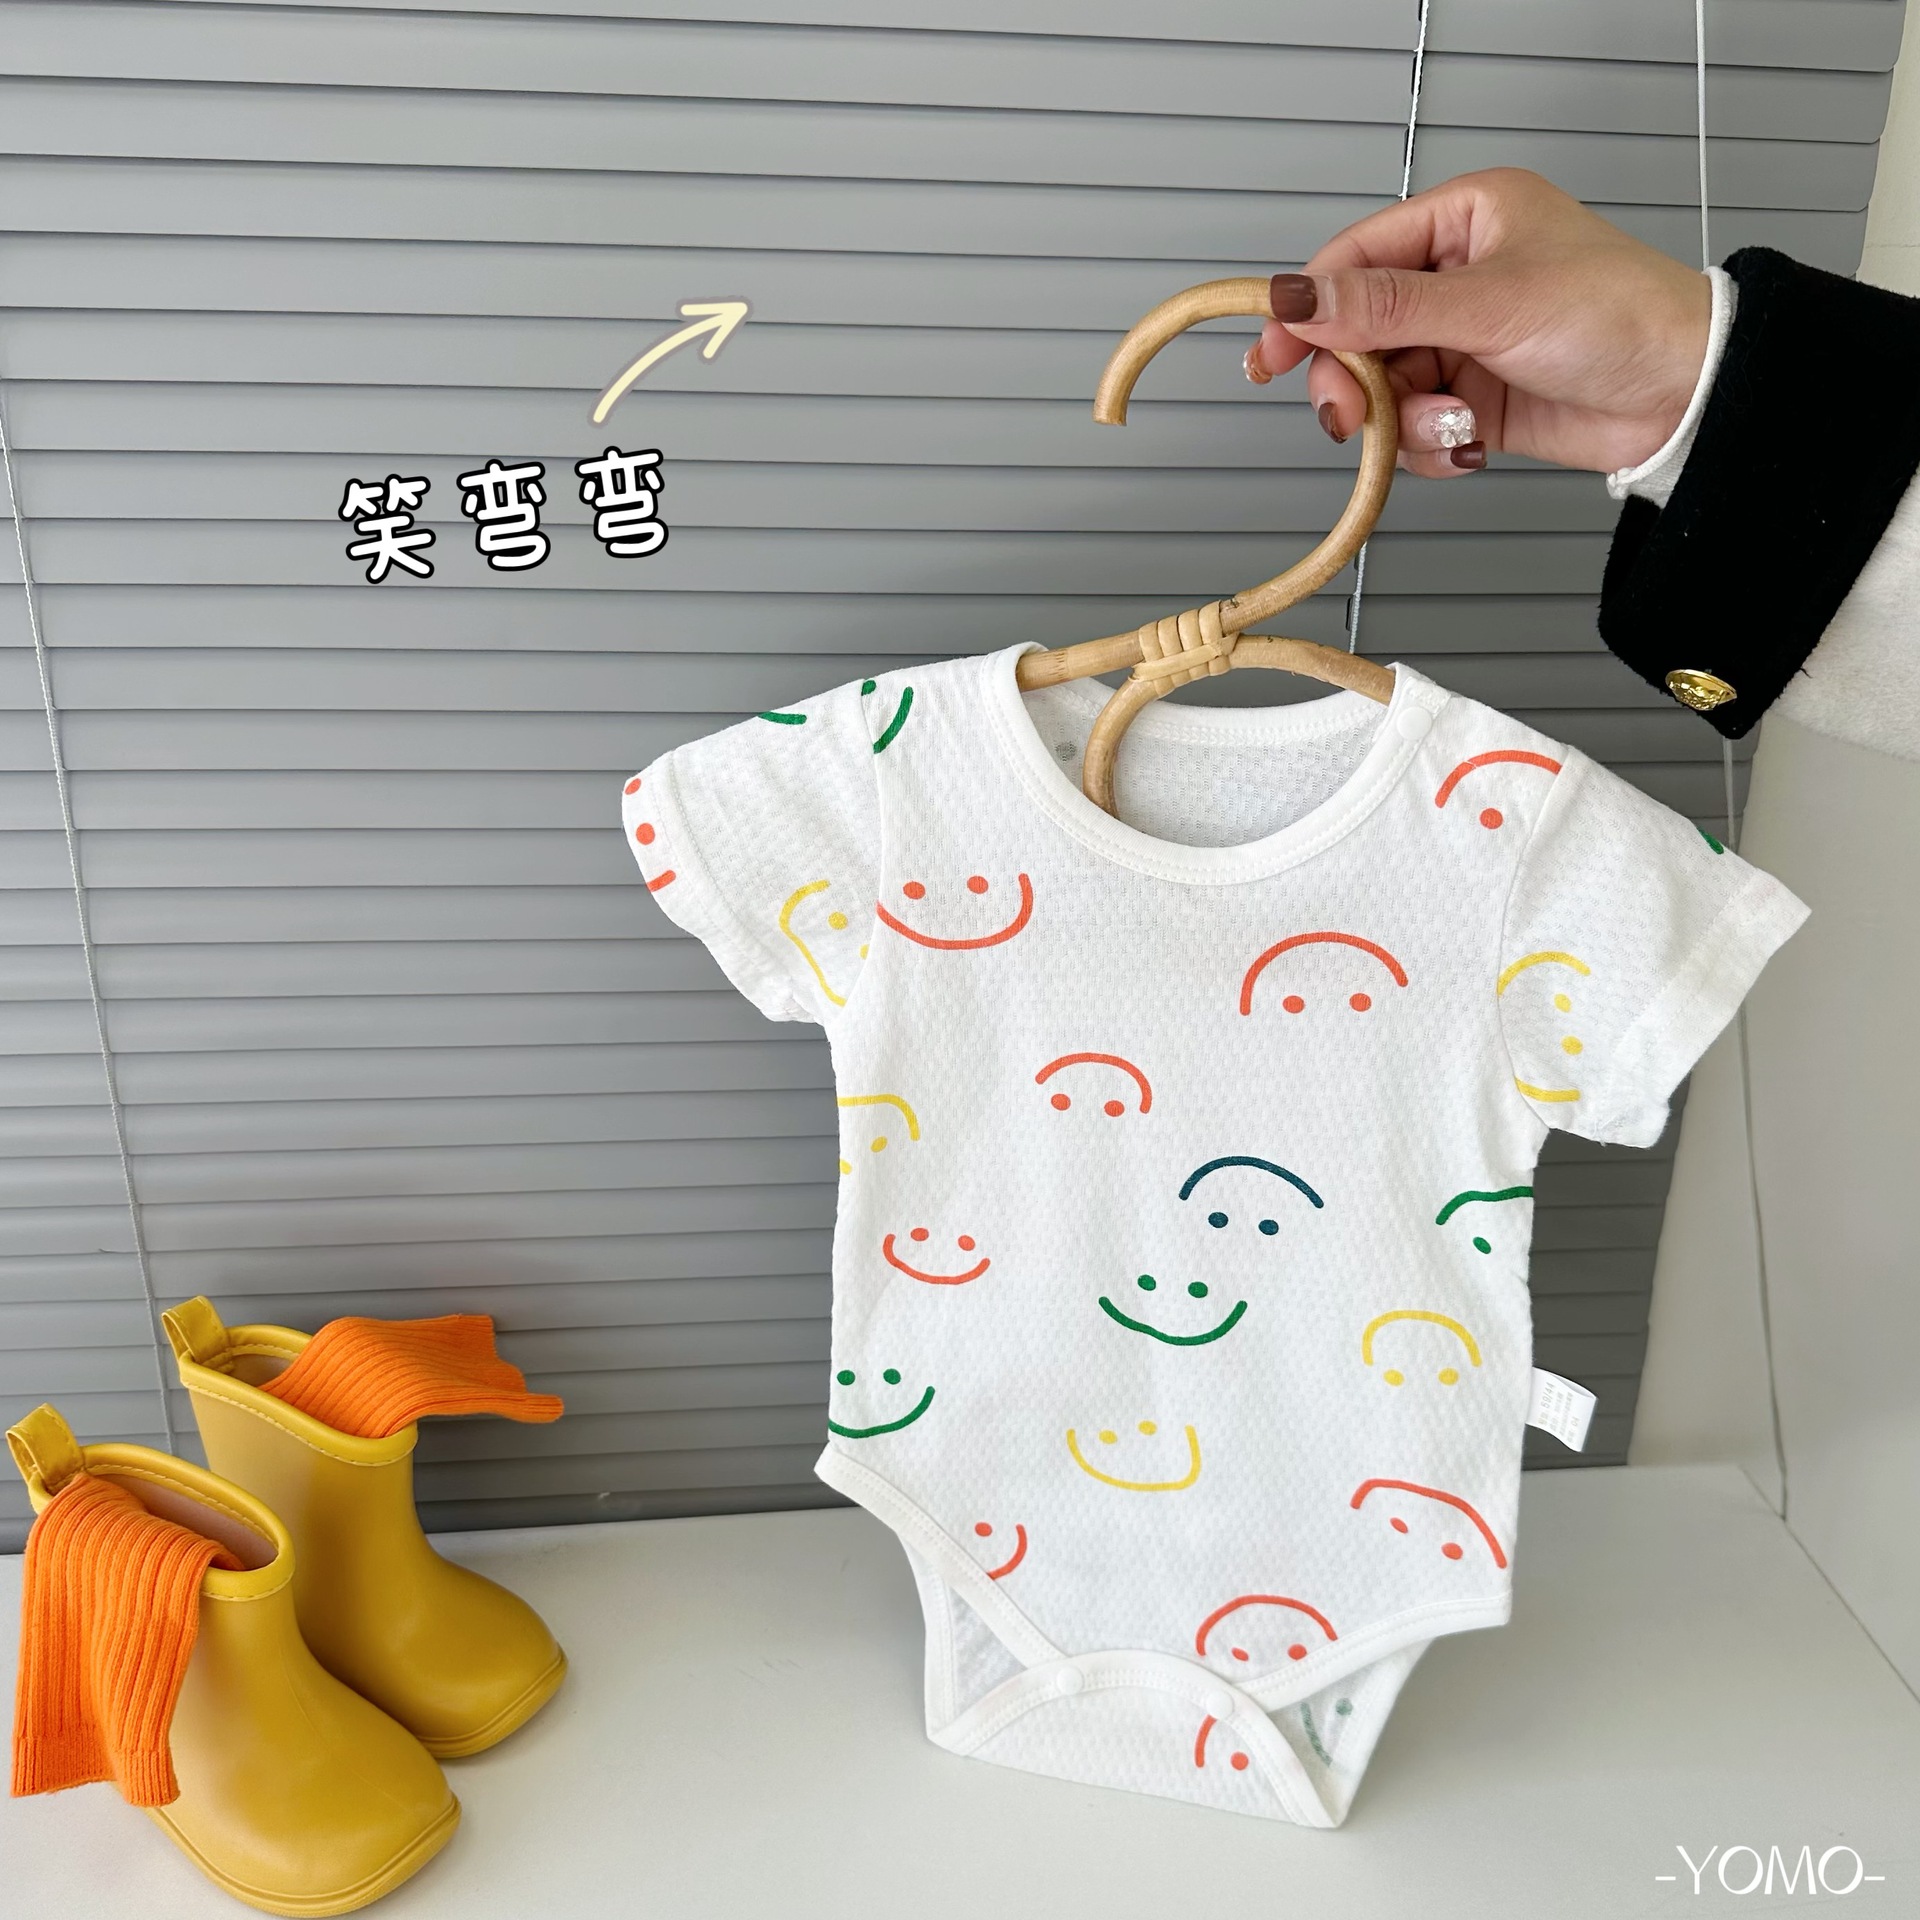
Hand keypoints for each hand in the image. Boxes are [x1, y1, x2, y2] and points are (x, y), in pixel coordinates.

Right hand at [1244, 168, 1713, 479]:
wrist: (1685, 397)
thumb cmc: (1619, 317)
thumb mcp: (1491, 304)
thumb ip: (1385, 307)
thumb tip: (1297, 298)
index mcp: (1463, 221)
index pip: (1355, 258)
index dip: (1308, 308)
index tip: (1271, 356)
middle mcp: (1457, 277)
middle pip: (1357, 333)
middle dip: (1353, 381)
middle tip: (1352, 417)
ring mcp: (1463, 341)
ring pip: (1383, 387)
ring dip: (1402, 420)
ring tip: (1449, 427)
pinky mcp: (1473, 399)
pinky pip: (1414, 426)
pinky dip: (1429, 445)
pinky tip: (1468, 443)